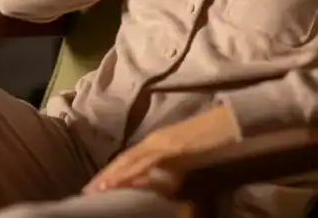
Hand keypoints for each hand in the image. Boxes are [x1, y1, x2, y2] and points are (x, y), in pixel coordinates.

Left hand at [82, 104, 238, 195]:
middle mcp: (155, 140)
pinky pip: (148, 162)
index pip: (128, 158)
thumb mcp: (184, 159)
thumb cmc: (210, 141)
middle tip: (87, 192)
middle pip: (124, 159)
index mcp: (156, 141)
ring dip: (113, 175)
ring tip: (97, 189)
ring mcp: (163, 142)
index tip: (96, 187)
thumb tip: (152, 184)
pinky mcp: (173, 147)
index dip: (111, 172)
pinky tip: (122, 182)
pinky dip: (133, 172)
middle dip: (105, 176)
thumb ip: (167, 169)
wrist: (230, 125)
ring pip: (131, 160)